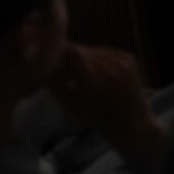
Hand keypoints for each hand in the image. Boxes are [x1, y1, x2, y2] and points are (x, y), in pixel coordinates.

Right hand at [48, 43, 163, 159]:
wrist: (130, 122)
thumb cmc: (95, 118)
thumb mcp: (69, 105)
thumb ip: (54, 82)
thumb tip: (43, 62)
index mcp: (92, 81)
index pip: (72, 51)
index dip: (60, 53)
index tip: (54, 62)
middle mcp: (109, 68)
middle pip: (81, 51)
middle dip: (70, 60)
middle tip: (67, 74)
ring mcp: (122, 62)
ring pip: (92, 50)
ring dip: (84, 60)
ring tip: (85, 78)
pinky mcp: (129, 58)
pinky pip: (105, 51)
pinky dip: (98, 60)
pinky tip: (99, 75)